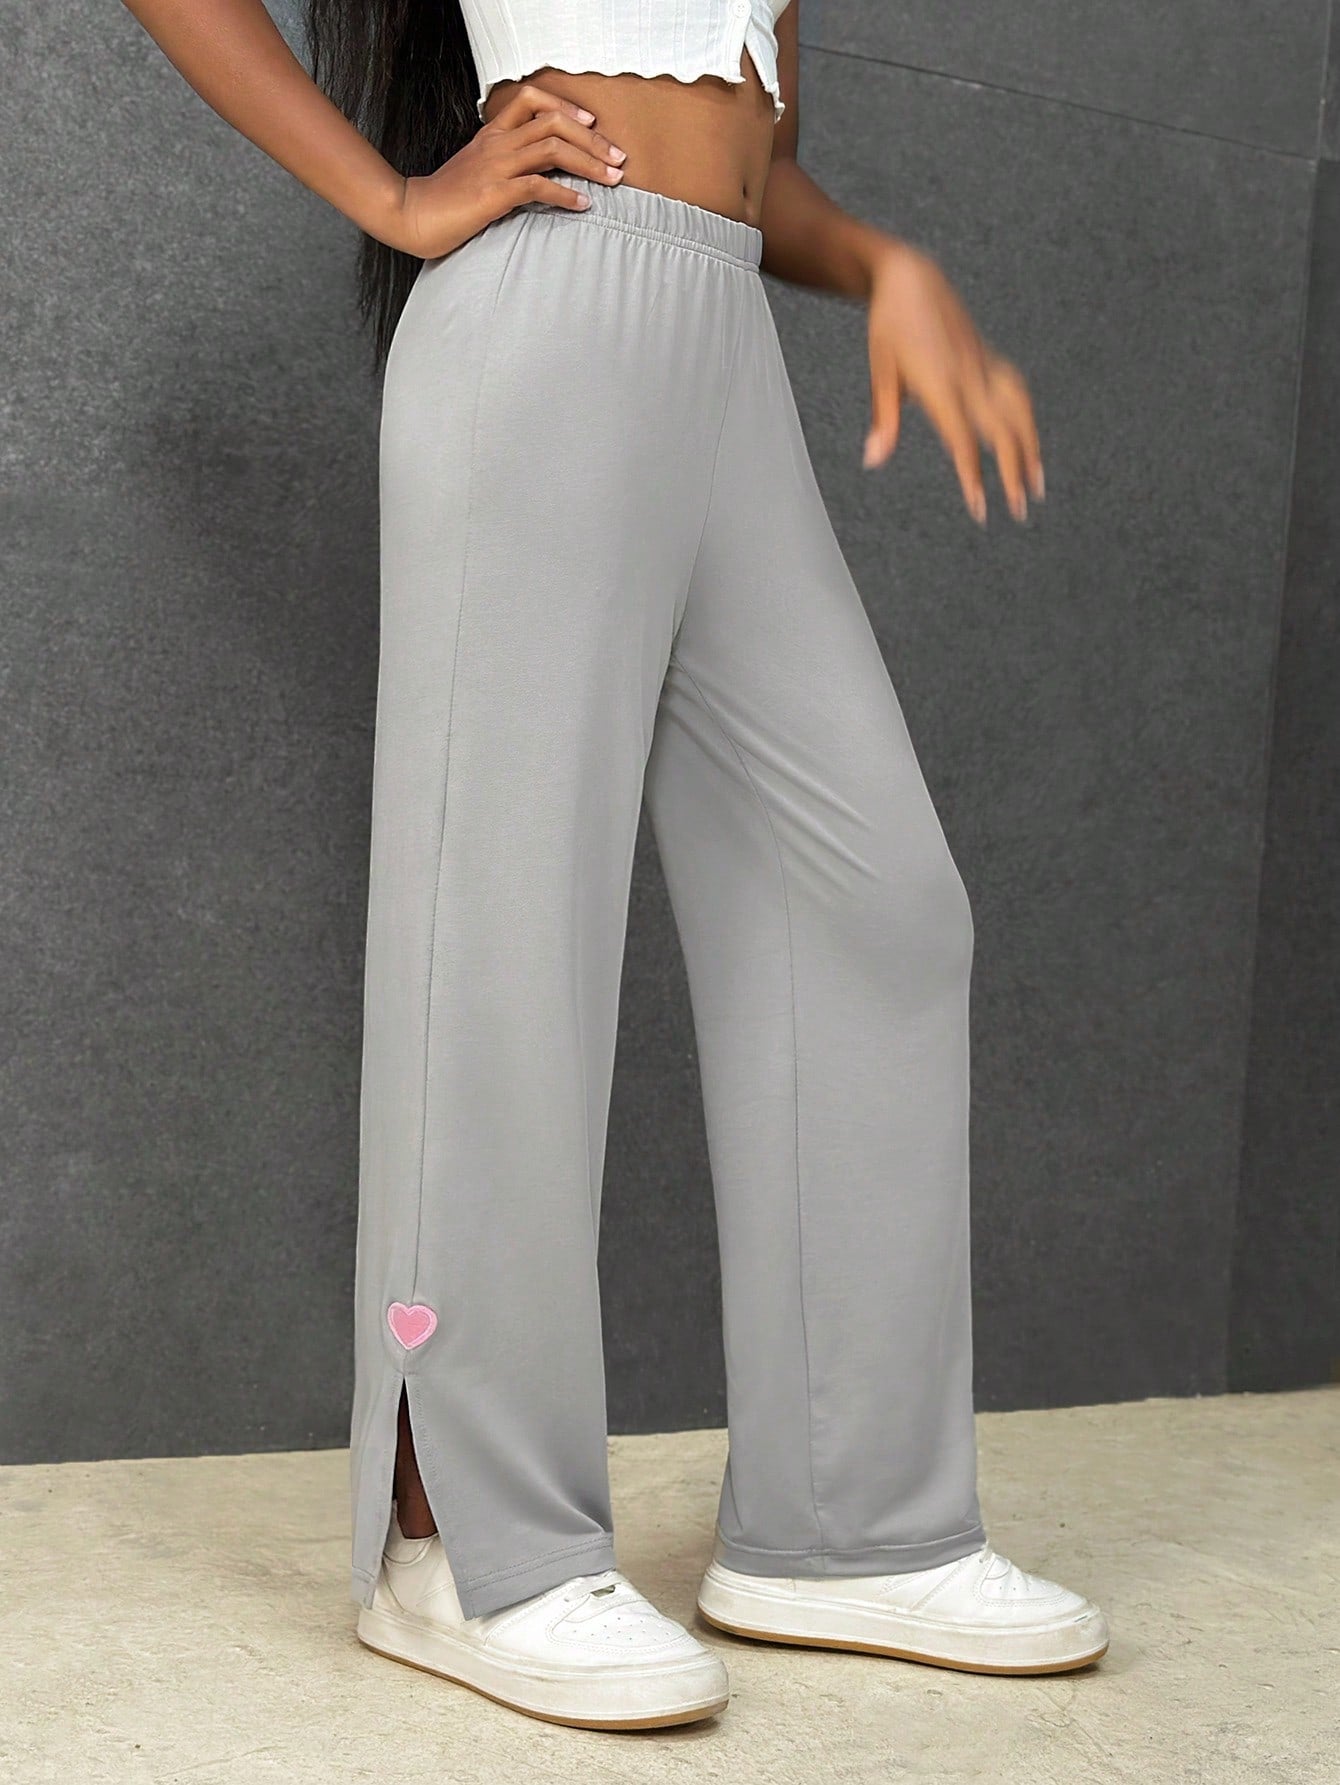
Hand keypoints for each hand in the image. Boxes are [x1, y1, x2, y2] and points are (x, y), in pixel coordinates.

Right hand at [381, 84, 627, 259]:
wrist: (412, 215)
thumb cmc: (447, 199)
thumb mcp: (478, 171)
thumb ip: (506, 164)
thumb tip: (540, 172)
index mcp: (492, 134)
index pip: (531, 99)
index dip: (564, 105)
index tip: (591, 121)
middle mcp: (496, 143)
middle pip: (552, 121)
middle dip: (592, 137)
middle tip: (617, 156)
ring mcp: (495, 166)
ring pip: (551, 149)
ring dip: (588, 162)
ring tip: (611, 178)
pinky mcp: (494, 194)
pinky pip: (538, 187)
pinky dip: (565, 194)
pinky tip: (583, 204)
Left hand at [862, 239, 1043, 525]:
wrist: (911, 276)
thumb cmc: (890, 324)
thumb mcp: (881, 372)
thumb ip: (884, 419)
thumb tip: (873, 459)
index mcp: (941, 383)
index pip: (963, 441)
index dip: (974, 477)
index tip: (981, 509)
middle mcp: (970, 376)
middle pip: (1001, 432)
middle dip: (1014, 473)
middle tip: (1020, 511)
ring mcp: (984, 365)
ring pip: (1019, 412)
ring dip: (1031, 449)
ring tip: (1037, 485)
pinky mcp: (990, 359)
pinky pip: (1017, 393)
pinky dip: (1027, 421)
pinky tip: (1030, 441)